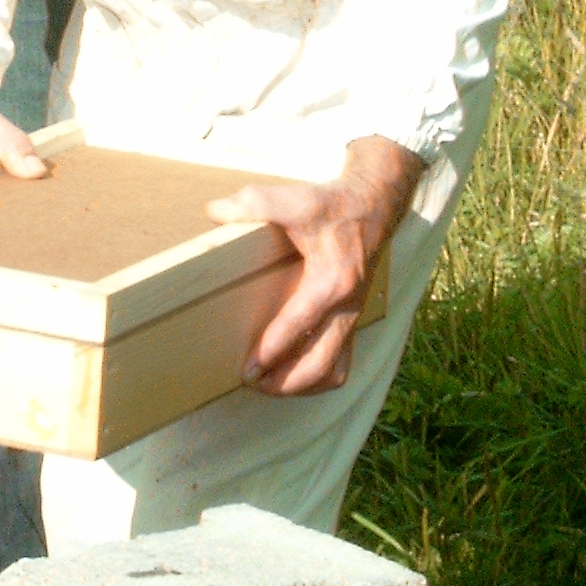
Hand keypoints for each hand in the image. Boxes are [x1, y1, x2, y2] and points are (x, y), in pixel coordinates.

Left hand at [208, 135, 423, 396]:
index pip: (300, 324)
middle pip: (321, 363)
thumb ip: (253, 203)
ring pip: (334, 370)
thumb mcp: (294, 198)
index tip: (247, 369)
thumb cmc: (330, 205)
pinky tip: (291, 375)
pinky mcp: (352, 319)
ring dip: (303, 386)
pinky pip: (340, 361)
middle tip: (252, 383)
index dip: (272, 350)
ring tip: (269, 386)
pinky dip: (317, 376)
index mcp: (333, 281)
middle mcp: (347, 306)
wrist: (371, 207)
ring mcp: (353, 316)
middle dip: (285, 381)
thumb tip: (214, 212)